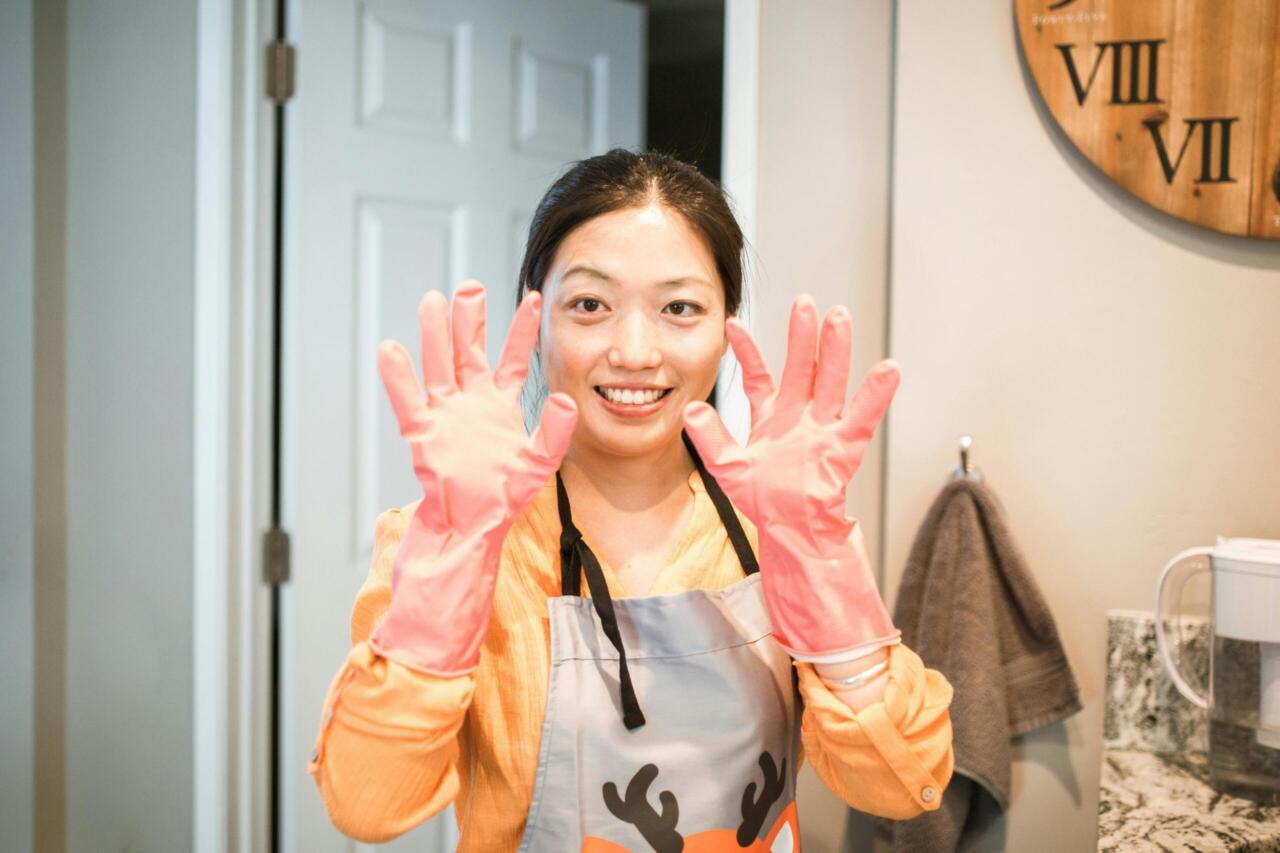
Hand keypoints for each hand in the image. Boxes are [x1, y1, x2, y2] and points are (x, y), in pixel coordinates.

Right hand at [370, 280, 576, 673]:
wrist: (471, 526)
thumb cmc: (502, 498)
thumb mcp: (539, 463)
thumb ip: (556, 431)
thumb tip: (568, 400)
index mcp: (501, 404)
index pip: (514, 358)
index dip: (522, 329)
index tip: (535, 296)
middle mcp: (471, 401)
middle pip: (469, 351)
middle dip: (471, 319)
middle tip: (471, 287)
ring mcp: (445, 413)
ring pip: (438, 365)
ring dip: (435, 335)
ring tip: (432, 301)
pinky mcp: (423, 432)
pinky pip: (409, 400)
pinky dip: (398, 376)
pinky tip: (391, 349)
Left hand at [682, 295, 899, 660]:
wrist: (792, 533)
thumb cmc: (766, 501)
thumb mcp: (728, 468)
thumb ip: (710, 438)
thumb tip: (690, 409)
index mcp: (773, 417)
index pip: (759, 376)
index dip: (747, 351)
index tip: (733, 323)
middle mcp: (800, 417)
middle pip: (803, 368)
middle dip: (803, 336)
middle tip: (805, 303)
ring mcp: (823, 429)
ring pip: (831, 383)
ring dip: (835, 352)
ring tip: (838, 318)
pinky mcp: (843, 448)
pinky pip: (863, 418)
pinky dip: (875, 395)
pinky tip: (888, 369)